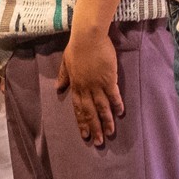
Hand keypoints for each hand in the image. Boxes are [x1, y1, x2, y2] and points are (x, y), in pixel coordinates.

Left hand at [58, 27, 123, 146]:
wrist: (88, 37)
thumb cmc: (76, 47)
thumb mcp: (65, 62)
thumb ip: (63, 76)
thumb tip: (58, 88)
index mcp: (75, 85)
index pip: (78, 108)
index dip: (82, 122)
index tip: (85, 134)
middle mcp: (85, 88)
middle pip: (90, 112)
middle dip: (94, 128)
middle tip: (99, 141)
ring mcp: (97, 84)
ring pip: (102, 107)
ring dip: (106, 121)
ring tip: (110, 133)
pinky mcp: (109, 78)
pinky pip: (113, 95)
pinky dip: (116, 104)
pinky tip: (120, 112)